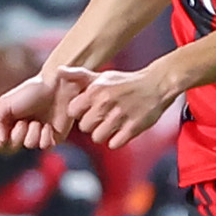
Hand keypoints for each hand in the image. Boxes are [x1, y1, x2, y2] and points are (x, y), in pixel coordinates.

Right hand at [0, 73, 81, 153]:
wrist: (57, 87)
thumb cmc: (30, 92)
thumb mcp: (5, 102)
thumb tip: (0, 140)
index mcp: (5, 124)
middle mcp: (19, 132)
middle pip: (9, 149)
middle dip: (16, 136)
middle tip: (22, 123)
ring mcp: (36, 136)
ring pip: (29, 145)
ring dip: (32, 132)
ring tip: (37, 120)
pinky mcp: (52, 138)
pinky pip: (45, 146)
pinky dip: (45, 136)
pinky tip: (48, 125)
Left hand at [61, 64, 178, 149]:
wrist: (157, 85)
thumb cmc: (126, 82)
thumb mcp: (102, 76)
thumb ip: (79, 75)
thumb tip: (58, 70)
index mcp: (95, 90)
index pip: (73, 112)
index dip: (80, 112)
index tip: (90, 109)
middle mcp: (105, 103)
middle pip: (84, 127)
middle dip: (92, 124)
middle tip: (103, 117)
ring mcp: (120, 116)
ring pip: (97, 138)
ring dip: (104, 134)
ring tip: (112, 125)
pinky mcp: (133, 128)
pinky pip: (114, 144)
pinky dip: (117, 140)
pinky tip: (122, 130)